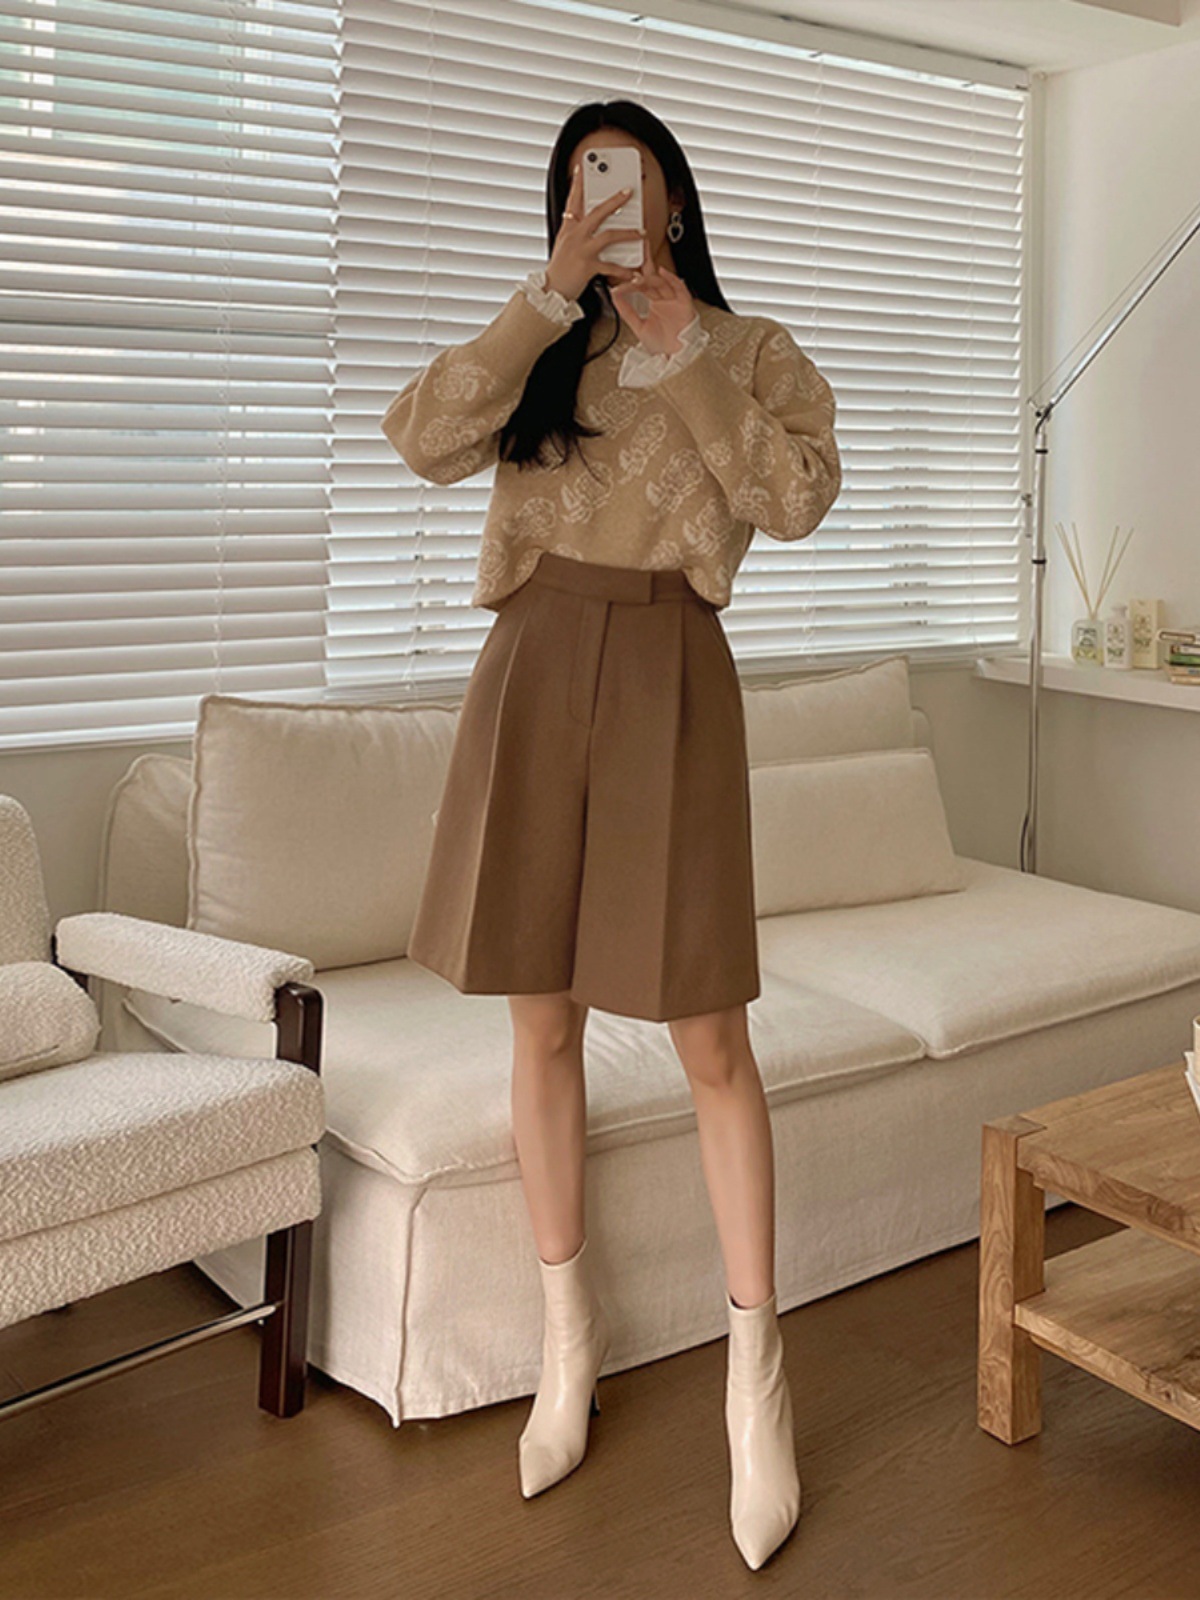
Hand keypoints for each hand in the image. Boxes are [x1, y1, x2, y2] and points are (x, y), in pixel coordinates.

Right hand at [544, 162, 646, 302]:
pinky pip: (610, 266)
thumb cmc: (558, 272)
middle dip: (615, 200)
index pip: (572, 201)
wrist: (550, 292)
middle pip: (597, 212)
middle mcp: (574, 236)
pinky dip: (624, 271)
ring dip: (628, 233)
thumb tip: (586, 225)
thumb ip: (574, 233)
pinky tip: (633, 273)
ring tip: (641, 233)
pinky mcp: (587, 267)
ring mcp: (581, 250)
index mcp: (568, 229)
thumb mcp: (562, 246)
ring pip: (608, 235)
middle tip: (628, 192)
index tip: (582, 168)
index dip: (577, 183)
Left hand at [610, 244, 696, 355]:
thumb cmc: (662, 346)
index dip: (634, 274)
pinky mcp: (685, 305)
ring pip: (662, 282)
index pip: (643, 283)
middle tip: (638, 246)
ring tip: (639, 274)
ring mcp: (675, 301)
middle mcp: (665, 299)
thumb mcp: (638, 326)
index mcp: (655, 302)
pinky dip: (672, 280)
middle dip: (646, 262)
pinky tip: (663, 272)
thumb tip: (614, 295)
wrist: (675, 359)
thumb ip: (627, 310)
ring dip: (651, 276)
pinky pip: (680, 289)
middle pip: (653, 277)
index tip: (623, 266)